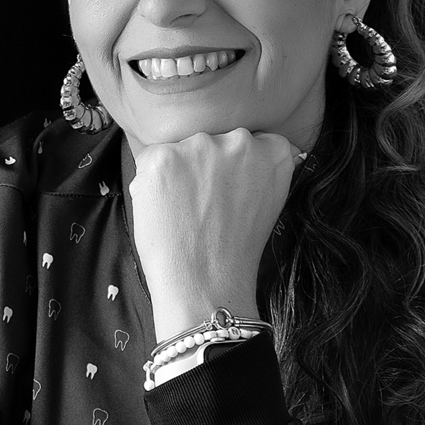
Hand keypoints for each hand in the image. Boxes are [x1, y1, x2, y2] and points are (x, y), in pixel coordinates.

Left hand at [129, 130, 300, 339]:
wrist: (205, 284)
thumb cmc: (235, 253)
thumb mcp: (270, 204)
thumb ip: (264, 172)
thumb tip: (260, 150)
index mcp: (272, 151)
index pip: (253, 141)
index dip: (234, 169)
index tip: (228, 193)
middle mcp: (240, 140)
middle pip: (213, 144)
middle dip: (204, 169)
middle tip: (203, 209)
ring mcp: (200, 146)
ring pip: (181, 151)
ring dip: (177, 175)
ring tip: (183, 214)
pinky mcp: (163, 157)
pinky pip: (152, 161)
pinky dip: (152, 185)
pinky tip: (164, 212)